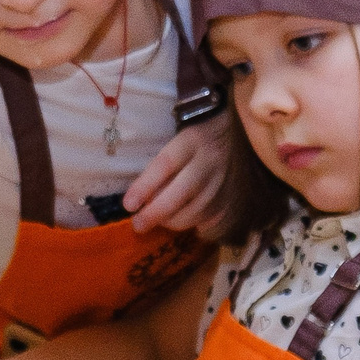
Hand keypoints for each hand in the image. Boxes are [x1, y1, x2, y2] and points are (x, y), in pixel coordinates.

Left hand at [126, 112, 232, 232]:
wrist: (231, 134)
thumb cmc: (193, 137)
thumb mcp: (176, 137)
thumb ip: (159, 164)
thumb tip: (136, 198)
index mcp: (192, 140)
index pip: (165, 164)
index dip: (145, 187)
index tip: (128, 205)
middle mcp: (209, 161)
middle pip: (181, 192)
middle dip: (156, 212)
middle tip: (138, 224)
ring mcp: (222, 181)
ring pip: (195, 211)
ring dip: (171, 221)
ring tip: (155, 221)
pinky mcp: (229, 197)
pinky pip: (207, 219)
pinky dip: (189, 224)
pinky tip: (176, 221)